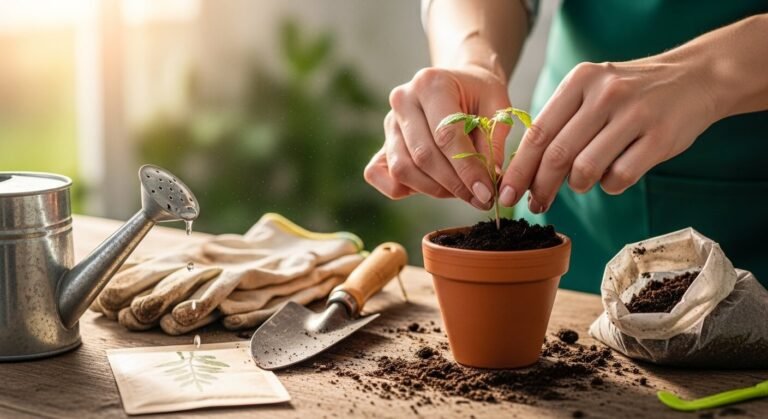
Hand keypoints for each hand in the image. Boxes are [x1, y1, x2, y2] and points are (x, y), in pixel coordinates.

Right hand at [364, 65, 511, 209]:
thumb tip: (488, 180)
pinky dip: (406, 189)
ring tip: (463, 191)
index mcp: (431, 83)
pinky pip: (382, 177)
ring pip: (403, 169)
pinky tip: (434, 187)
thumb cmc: (480, 96)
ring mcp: (388, 123)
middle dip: (454, 184)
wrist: (459, 85)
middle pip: (423, 155)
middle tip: (480, 198)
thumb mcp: (498, 109)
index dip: (467, 169)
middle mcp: (403, 100)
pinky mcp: (382, 143)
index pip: (446, 134)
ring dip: (435, 189)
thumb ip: (493, 143)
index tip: (487, 192)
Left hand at [498, 58, 717, 212]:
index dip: (519, 169)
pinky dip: (609, 185)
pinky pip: (618, 178)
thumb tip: (523, 170)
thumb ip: (560, 122)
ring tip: (583, 181)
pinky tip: (613, 175)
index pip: (538, 133)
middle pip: (557, 155)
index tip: (506, 194)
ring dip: (578, 185)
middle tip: (536, 205)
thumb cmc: (630, 94)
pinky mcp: (659, 138)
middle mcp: (605, 94)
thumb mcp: (591, 91)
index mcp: (580, 81)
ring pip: (585, 170)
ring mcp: (634, 114)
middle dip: (540, 188)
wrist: (695, 78)